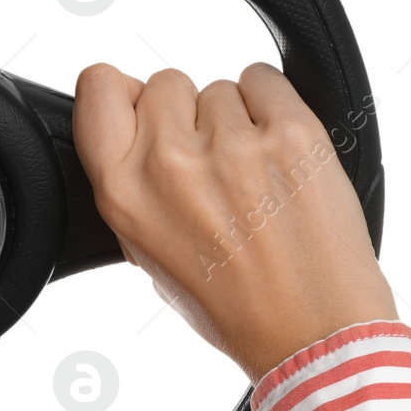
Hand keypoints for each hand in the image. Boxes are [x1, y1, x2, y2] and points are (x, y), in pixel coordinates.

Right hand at [73, 61, 395, 382]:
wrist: (312, 331)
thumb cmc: (233, 302)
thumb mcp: (147, 251)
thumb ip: (131, 181)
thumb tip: (132, 119)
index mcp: (123, 194)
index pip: (98, 85)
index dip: (123, 92)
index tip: (143, 110)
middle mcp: (170, 165)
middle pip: (166, 82)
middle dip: (188, 115)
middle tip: (215, 168)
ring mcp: (233, 146)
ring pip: (221, 88)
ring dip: (237, 121)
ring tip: (255, 179)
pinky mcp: (292, 133)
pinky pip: (265, 80)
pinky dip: (274, 108)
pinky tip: (280, 156)